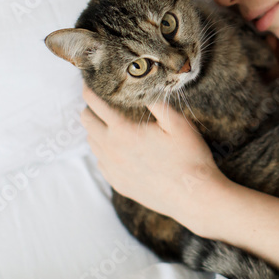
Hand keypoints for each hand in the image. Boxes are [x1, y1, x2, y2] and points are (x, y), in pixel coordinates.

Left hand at [79, 83, 224, 228]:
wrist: (192, 196)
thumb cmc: (189, 157)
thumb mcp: (177, 122)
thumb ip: (156, 102)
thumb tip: (143, 86)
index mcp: (123, 131)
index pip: (95, 104)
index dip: (89, 90)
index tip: (88, 82)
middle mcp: (111, 150)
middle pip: (86, 122)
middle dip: (89, 108)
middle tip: (100, 101)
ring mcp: (113, 169)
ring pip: (92, 142)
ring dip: (96, 129)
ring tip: (109, 122)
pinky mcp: (118, 184)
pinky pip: (101, 162)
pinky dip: (103, 150)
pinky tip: (117, 148)